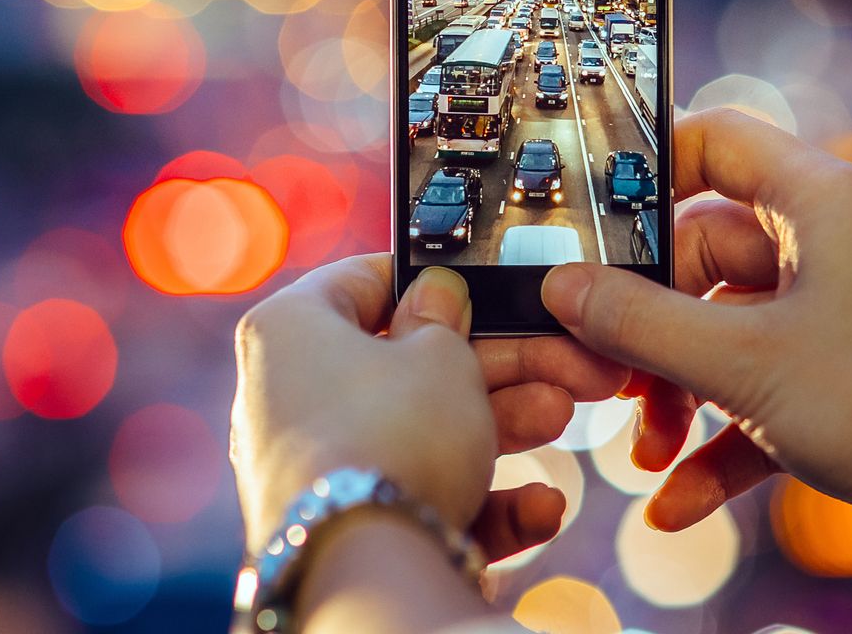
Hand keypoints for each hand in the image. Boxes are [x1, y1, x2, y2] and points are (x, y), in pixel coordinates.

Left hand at [232, 254, 625, 564]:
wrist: (364, 567)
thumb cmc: (392, 434)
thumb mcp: (440, 353)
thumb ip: (444, 318)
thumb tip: (436, 295)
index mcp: (292, 329)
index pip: (361, 284)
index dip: (429, 283)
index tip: (482, 290)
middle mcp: (292, 396)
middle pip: (408, 366)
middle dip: (496, 366)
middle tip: (554, 361)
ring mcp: (319, 465)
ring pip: (423, 432)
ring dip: (502, 426)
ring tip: (559, 414)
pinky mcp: (346, 526)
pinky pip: (417, 496)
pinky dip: (479, 500)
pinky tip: (539, 507)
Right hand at [540, 108, 851, 574]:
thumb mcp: (743, 362)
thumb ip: (641, 325)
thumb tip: (563, 288)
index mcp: (810, 201)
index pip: (710, 143)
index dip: (641, 171)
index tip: (581, 221)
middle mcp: (824, 245)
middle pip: (700, 257)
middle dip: (646, 327)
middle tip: (599, 375)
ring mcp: (835, 315)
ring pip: (725, 335)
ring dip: (676, 396)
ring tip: (641, 452)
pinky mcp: (846, 382)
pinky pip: (760, 398)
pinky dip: (719, 444)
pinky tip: (675, 504)